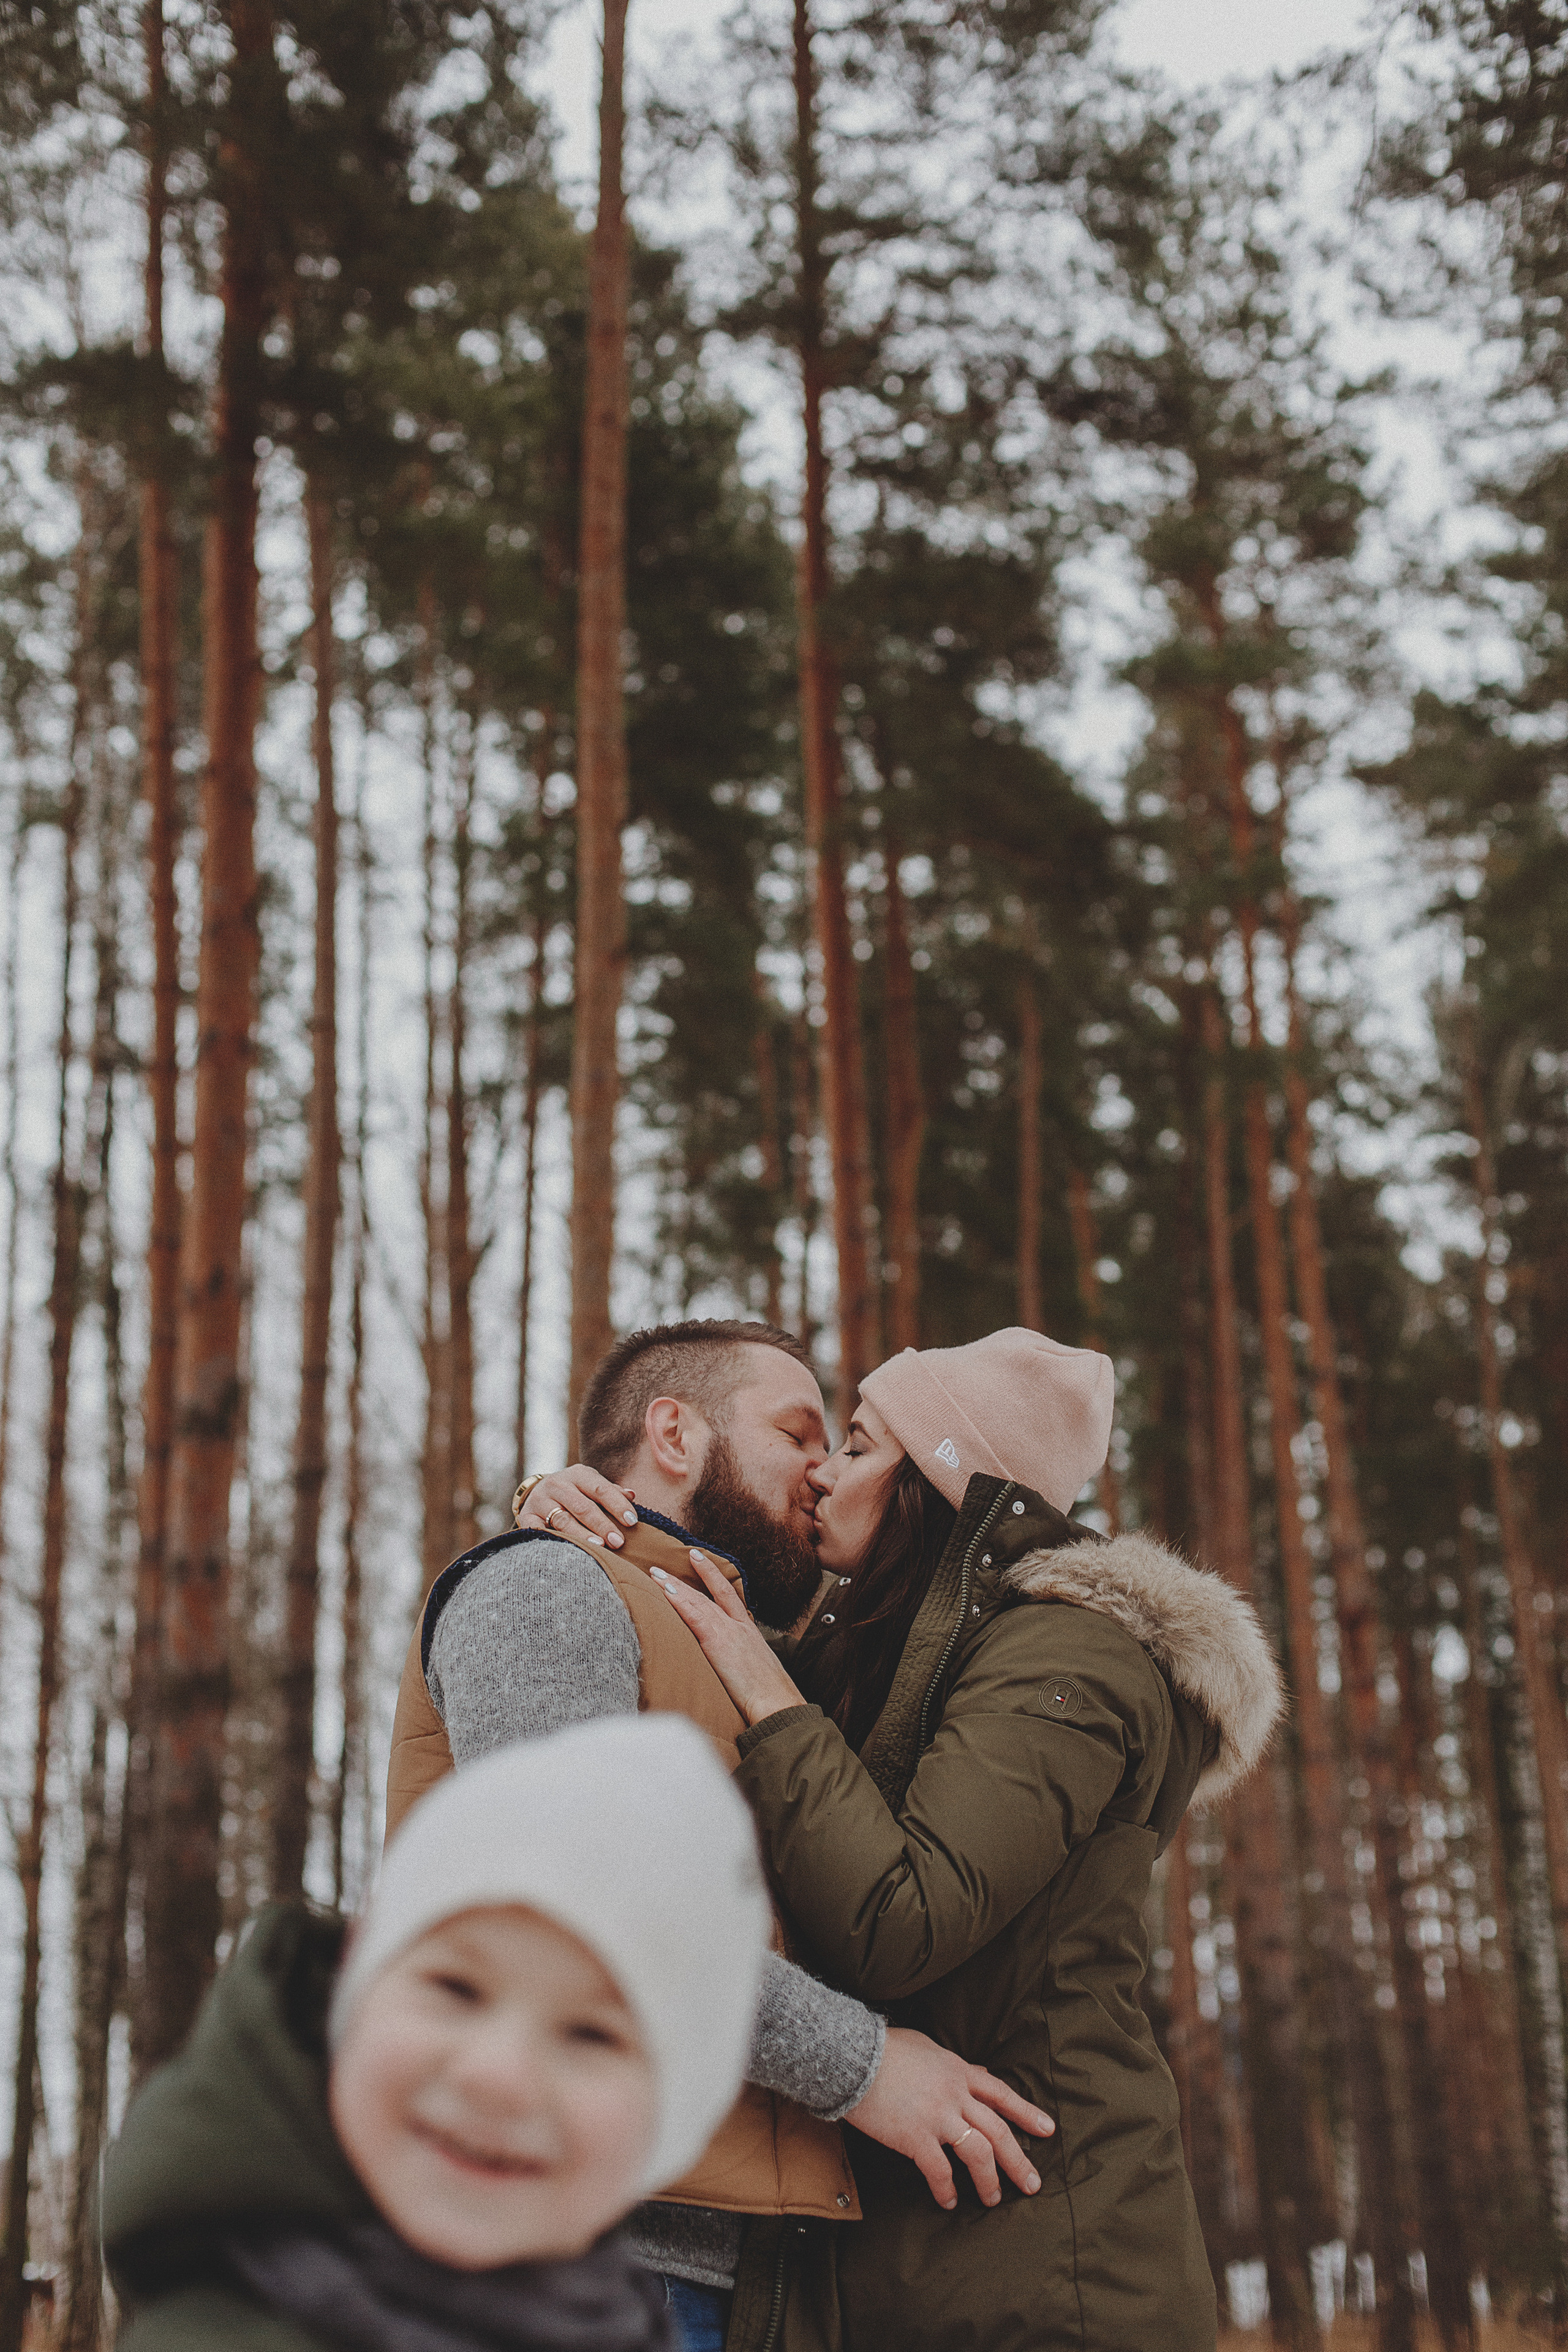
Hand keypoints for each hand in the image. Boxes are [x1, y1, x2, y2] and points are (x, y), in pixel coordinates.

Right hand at [515, 1465, 638, 1548]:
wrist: (537, 1494)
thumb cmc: (575, 1493)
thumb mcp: (591, 1486)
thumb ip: (611, 1492)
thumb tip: (631, 1496)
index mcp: (577, 1474)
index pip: (600, 1489)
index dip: (617, 1505)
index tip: (632, 1522)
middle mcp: (557, 1484)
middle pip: (582, 1507)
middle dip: (602, 1525)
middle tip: (618, 1542)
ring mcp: (540, 1500)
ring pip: (563, 1520)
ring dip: (581, 1534)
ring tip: (598, 1547)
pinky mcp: (527, 1517)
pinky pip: (540, 1531)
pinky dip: (554, 1540)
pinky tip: (568, 1551)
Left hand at [650, 1551, 806, 1725]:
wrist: (777, 1704)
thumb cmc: (769, 1697)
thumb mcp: (757, 1673)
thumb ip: (743, 1663)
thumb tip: (732, 1668)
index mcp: (750, 1633)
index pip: (731, 1599)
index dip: (716, 1579)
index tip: (703, 1563)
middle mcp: (740, 1627)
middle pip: (715, 1592)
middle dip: (698, 1573)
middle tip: (683, 1555)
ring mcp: (729, 1632)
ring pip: (699, 1601)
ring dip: (676, 1585)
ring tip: (657, 1572)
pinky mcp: (718, 1642)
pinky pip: (694, 1615)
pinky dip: (679, 1601)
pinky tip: (665, 1591)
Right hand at [846, 2027, 1053, 2210]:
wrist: (853, 2055)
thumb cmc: (885, 2048)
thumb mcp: (929, 2049)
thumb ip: (956, 2065)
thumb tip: (980, 2073)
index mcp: (959, 2071)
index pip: (1002, 2094)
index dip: (1027, 2113)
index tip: (1048, 2130)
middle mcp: (955, 2094)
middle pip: (998, 2130)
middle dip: (1018, 2160)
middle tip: (1032, 2184)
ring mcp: (937, 2116)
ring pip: (978, 2153)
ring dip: (989, 2180)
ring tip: (992, 2198)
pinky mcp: (915, 2136)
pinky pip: (940, 2170)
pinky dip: (947, 2188)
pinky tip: (948, 2200)